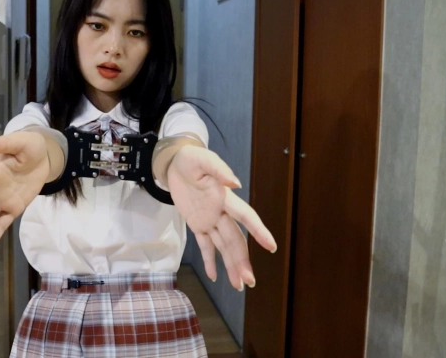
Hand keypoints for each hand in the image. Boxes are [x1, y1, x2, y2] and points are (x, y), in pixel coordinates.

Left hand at [167, 145, 276, 290]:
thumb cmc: (191, 159)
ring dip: (232, 265)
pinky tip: (215, 277)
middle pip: (235, 239)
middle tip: (250, 281)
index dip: (258, 230)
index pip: (245, 216)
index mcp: (224, 197)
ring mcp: (209, 220)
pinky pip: (205, 245)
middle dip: (242, 260)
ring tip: (240, 285)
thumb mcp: (201, 159)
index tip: (271, 246)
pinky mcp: (196, 224)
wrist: (173, 163)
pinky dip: (210, 260)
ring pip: (223, 246)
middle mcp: (220, 212)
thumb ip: (218, 169)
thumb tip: (235, 182)